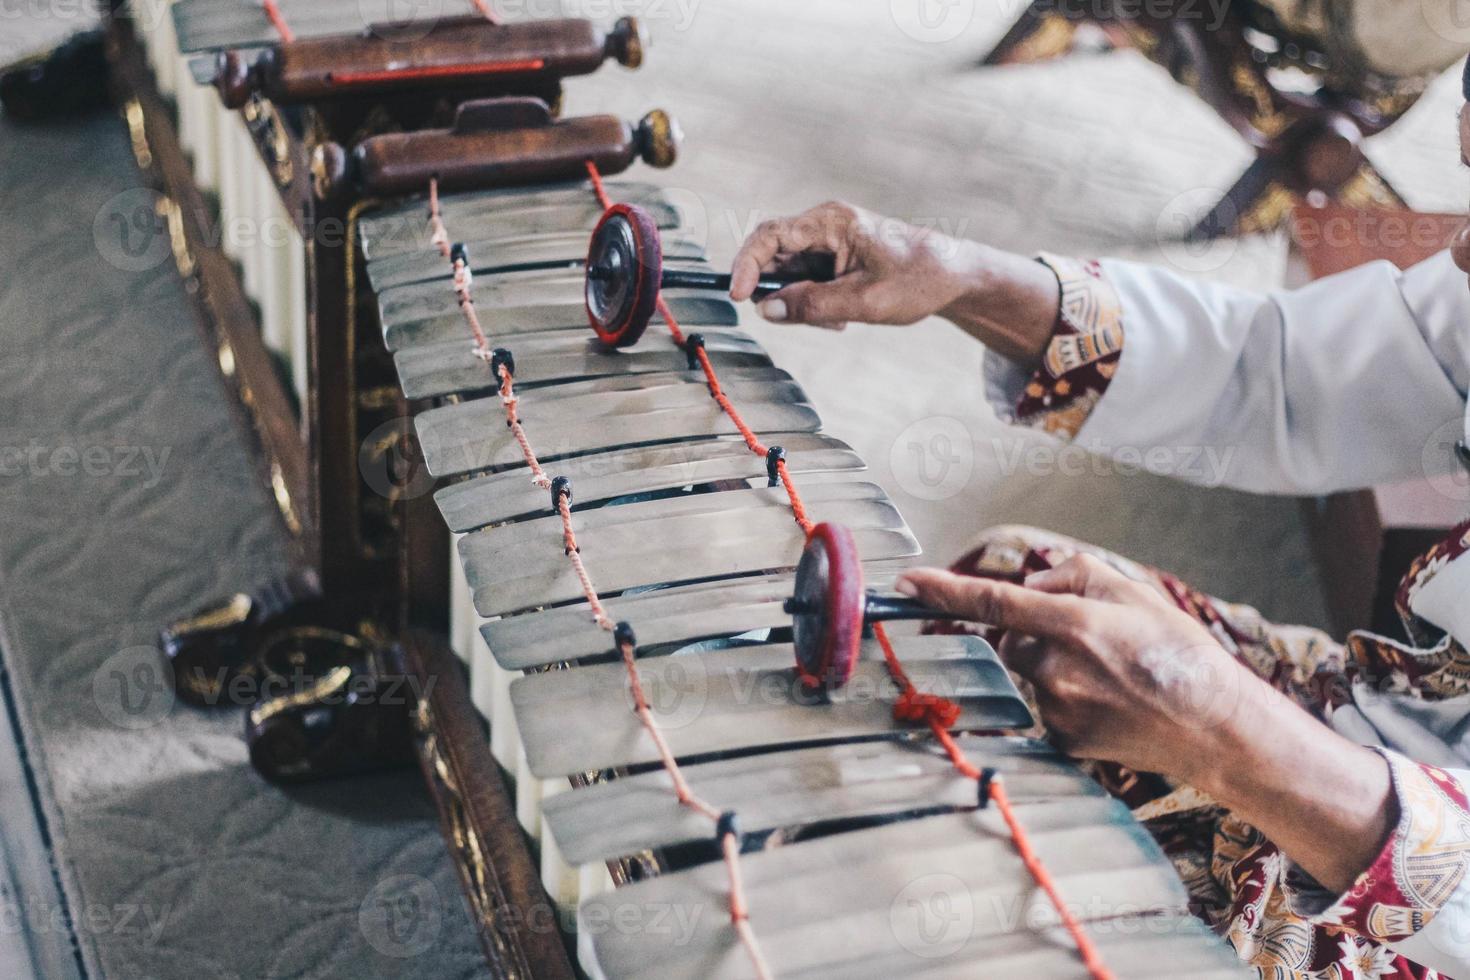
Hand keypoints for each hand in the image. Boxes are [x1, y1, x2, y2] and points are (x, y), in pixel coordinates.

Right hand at [728, 201, 1062, 362]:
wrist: (954, 276)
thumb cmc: (918, 280)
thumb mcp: (865, 301)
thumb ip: (813, 305)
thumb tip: (766, 310)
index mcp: (832, 222)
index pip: (769, 235)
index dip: (745, 265)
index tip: (738, 297)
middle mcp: (825, 225)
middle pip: (772, 255)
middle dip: (779, 292)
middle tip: (806, 319)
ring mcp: (828, 241)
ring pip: (788, 274)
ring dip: (800, 303)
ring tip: (836, 320)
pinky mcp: (833, 258)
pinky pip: (805, 281)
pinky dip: (814, 303)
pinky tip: (841, 316)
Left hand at [896, 554, 1256, 781]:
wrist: (1216, 729)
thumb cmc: (1181, 656)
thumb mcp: (1135, 593)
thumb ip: (1073, 576)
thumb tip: (1030, 586)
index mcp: (1073, 624)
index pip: (991, 603)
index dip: (942, 591)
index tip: (906, 582)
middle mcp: (1057, 668)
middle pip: (1010, 639)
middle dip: (1032, 632)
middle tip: (1090, 641)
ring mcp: (1057, 709)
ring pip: (1029, 673)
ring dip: (1053, 666)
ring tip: (1112, 676)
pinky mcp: (1062, 740)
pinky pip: (1046, 706)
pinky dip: (1068, 699)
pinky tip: (1110, 704)